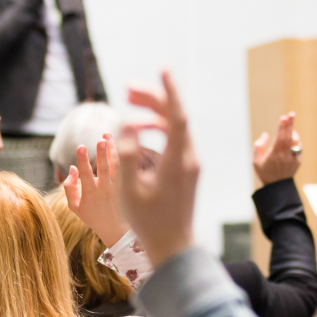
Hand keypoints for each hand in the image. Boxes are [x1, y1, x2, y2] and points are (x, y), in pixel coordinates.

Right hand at [63, 134, 129, 247]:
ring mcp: (118, 187)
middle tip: (101, 138)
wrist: (116, 230)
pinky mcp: (127, 186)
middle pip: (104, 168)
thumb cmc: (92, 217)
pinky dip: (121, 155)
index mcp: (90, 194)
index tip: (81, 146)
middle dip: (102, 152)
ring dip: (112, 149)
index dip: (83, 160)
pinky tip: (117, 143)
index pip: (86, 174)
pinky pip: (125, 167)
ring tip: (107, 135)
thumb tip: (72, 168)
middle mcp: (105, 189)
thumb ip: (69, 187)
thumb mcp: (75, 207)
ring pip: (116, 165)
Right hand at [116, 71, 198, 264]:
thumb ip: (128, 155)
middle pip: (175, 117)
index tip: (163, 70)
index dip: (169, 92)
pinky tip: (140, 128)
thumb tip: (129, 125)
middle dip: (153, 99)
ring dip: (154, 112)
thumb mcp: (130, 190)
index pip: (178, 117)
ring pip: (175, 127)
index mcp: (178, 161)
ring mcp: (190, 163)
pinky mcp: (187, 170)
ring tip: (128, 103)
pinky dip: (158, 128)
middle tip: (127, 89)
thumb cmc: (149, 222)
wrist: (174, 246)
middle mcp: (189, 158)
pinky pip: (174, 139)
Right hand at [253, 113, 301, 184]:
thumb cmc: (264, 173)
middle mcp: (285, 156)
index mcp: (274, 155)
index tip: (283, 117)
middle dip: (290, 124)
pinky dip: (296, 140)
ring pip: (295, 141)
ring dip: (293, 132)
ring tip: (289, 123)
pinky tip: (293, 135)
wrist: (277, 188)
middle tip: (291, 114)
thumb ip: (259, 146)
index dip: (282, 127)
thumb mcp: (256, 161)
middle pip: (289, 137)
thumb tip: (266, 134)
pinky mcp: (298, 162)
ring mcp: (293, 159)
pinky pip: (299, 147)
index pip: (280, 138)